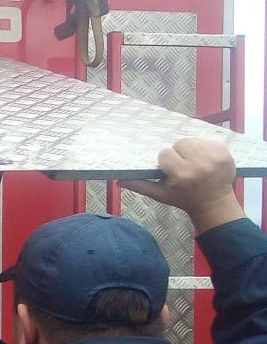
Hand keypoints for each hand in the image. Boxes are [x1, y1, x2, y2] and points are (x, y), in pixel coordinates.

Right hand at [120, 138, 242, 232]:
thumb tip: (118, 180)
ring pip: (194, 140)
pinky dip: (204, 148)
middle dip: (180, 152)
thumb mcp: (160, 195)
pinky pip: (208, 141)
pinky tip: (205, 160)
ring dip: (192, 149)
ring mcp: (214, 157)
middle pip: (181, 143)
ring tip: (194, 162)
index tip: (171, 170)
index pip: (166, 153)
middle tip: (183, 164)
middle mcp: (199, 164)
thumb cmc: (184, 198)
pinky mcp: (225, 152)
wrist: (214, 203)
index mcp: (182, 174)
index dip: (167, 161)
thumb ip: (140, 186)